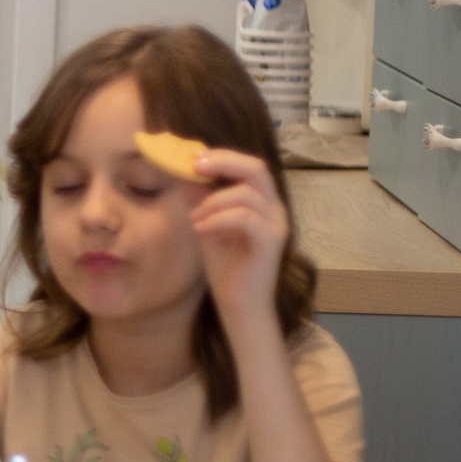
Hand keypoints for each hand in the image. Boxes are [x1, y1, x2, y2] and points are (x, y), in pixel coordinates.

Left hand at [190, 149, 288, 328]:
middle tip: (195, 167)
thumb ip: (200, 200)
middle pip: (257, 169)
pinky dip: (219, 219)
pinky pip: (245, 218)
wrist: (239, 304)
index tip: (193, 158)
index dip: (222, 157)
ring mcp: (276, 225)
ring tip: (194, 218)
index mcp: (262, 202)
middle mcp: (274, 209)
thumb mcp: (206, 225)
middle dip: (224, 163)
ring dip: (213, 202)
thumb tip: (184, 173)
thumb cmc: (226, 267)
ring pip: (247, 194)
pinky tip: (201, 229)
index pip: (249, 166)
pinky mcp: (271, 242)